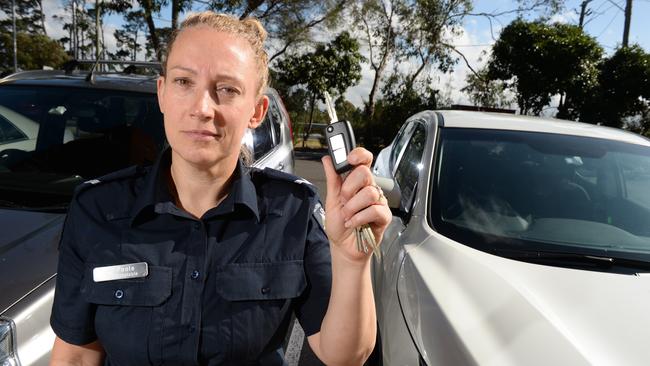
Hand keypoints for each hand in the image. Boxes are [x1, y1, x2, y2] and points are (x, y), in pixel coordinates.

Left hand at [321, 148, 391, 262]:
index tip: (350, 159)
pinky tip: (354, 223)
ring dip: (352, 207)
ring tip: (347, 216)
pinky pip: (375, 210)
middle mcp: (369, 189)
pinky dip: (359, 218)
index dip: (359, 155)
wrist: (343, 247)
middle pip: (365, 173)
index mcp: (357, 182)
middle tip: (343, 201)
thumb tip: (327, 159)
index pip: (364, 160)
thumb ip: (332, 179)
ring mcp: (378, 202)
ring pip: (369, 193)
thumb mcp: (331, 200)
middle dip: (349, 188)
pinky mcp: (384, 216)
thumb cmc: (339, 225)